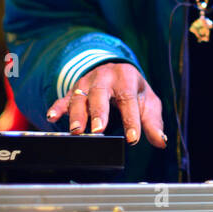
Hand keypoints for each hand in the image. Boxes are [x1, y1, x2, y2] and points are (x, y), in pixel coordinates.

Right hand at [45, 62, 166, 147]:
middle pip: (100, 94)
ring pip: (80, 97)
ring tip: (77, 131)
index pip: (129, 99)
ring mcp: (87, 83)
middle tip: (98, 130)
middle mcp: (105, 77)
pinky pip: (64, 98)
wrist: (115, 70)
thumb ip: (153, 122)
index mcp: (126, 78)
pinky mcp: (74, 90)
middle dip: (98, 112)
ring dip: (77, 114)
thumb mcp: (148, 102)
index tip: (132, 138)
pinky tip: (51, 117)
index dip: (131, 119)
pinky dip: (57, 107)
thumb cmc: (133, 90)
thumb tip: (161, 141)